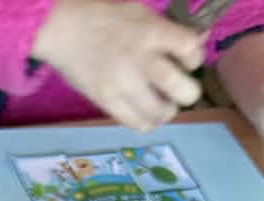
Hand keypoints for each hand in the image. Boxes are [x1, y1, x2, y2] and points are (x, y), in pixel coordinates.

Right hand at [32, 0, 202, 129]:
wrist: (64, 30)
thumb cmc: (106, 18)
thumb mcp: (140, 13)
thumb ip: (168, 30)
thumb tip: (199, 41)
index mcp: (151, 33)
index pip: (190, 50)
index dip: (194, 59)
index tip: (186, 60)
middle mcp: (141, 60)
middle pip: (182, 89)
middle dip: (188, 92)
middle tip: (180, 90)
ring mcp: (123, 84)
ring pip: (161, 113)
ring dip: (168, 111)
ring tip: (162, 105)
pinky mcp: (107, 102)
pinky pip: (137, 124)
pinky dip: (147, 122)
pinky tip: (145, 113)